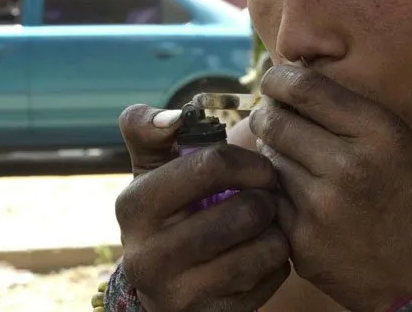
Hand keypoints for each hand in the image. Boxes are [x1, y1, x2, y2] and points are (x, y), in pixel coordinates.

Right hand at [115, 104, 290, 311]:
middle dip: (266, 196)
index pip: (210, 165)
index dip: (248, 161)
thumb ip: (150, 130)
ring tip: (265, 221)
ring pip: (262, 248)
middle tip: (268, 194)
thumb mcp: (152, 168)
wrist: (164, 281)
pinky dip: (276, 259)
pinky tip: (261, 251)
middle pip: (243, 211)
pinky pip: (270, 278)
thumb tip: (174, 118)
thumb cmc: (168, 208)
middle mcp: (147, 255)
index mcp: (135, 205)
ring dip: (275, 228)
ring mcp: (178, 294)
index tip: (259, 167)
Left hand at [249, 65, 411, 311]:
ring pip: (266, 159)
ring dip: (271, 155)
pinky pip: (267, 197)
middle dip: (266, 117)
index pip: (304, 88)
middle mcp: (349, 166)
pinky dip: (272, 190)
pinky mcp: (300, 240)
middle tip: (271, 121)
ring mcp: (321, 207)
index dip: (277, 78)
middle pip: (274, 121)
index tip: (272, 82)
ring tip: (293, 162)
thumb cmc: (404, 197)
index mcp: (378, 133)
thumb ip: (343, 109)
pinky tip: (294, 195)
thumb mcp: (393, 141)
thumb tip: (284, 84)